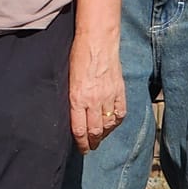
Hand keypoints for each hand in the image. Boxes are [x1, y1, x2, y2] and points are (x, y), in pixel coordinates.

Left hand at [67, 26, 126, 153]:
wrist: (97, 40)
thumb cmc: (78, 54)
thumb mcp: (68, 78)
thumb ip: (71, 97)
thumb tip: (71, 113)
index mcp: (77, 98)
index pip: (79, 129)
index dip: (81, 143)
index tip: (81, 148)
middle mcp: (93, 100)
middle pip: (95, 131)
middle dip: (92, 142)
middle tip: (90, 147)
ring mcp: (108, 96)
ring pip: (108, 124)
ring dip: (104, 134)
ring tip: (101, 138)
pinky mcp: (119, 90)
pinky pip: (120, 112)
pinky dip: (116, 121)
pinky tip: (112, 123)